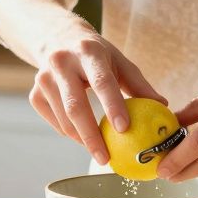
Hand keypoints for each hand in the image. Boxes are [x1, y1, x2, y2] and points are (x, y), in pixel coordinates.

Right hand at [29, 23, 165, 164]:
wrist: (56, 38)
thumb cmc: (96, 55)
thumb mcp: (118, 61)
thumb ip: (139, 85)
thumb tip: (162, 107)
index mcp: (88, 51)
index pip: (102, 81)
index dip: (113, 105)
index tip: (124, 129)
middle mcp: (62, 63)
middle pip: (76, 106)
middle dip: (92, 136)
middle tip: (106, 159)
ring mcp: (43, 79)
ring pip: (64, 119)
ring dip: (82, 139)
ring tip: (100, 151)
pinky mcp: (34, 94)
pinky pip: (54, 122)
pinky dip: (70, 133)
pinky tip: (83, 137)